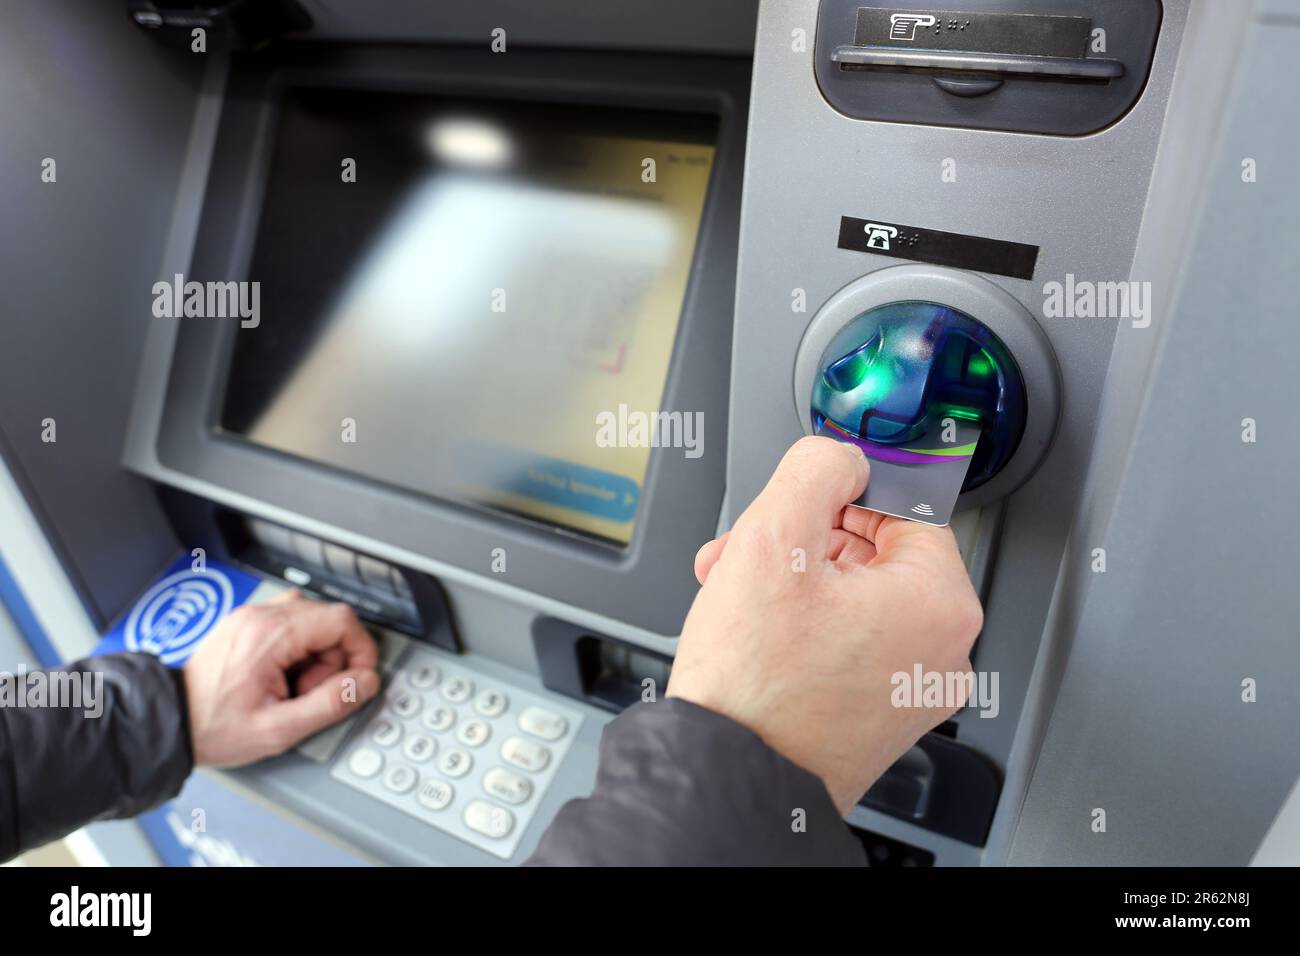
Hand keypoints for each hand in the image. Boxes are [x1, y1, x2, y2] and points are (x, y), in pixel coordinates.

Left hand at [183, 592, 381, 766]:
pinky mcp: (246, 623)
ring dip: (317, 653)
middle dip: (334, 658)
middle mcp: (261, 616)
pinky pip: (290, 623)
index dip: (361, 650)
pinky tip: (282, 674)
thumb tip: (365, 683)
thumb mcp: (279, 729)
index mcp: (270, 635)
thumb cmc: (214, 728)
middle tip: (309, 692)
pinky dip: (298, 647)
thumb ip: (329, 704)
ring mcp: (251, 616)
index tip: (358, 678)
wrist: (170, 722)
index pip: (342, 620)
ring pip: (312, 619)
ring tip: (293, 685)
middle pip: (330, 619)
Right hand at [667, 436, 982, 812]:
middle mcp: (943, 654)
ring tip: (734, 590)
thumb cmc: (753, 684)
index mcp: (940, 603)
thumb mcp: (773, 538)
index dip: (841, 497)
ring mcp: (913, 693)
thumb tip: (841, 459)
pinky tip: (752, 632)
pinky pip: (850, 649)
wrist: (728, 778)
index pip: (906, 510)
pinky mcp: (880, 720)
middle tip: (749, 549)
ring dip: (792, 584)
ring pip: (855, 602)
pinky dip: (804, 631)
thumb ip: (816, 471)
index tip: (801, 506)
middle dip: (803, 543)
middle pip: (875, 557)